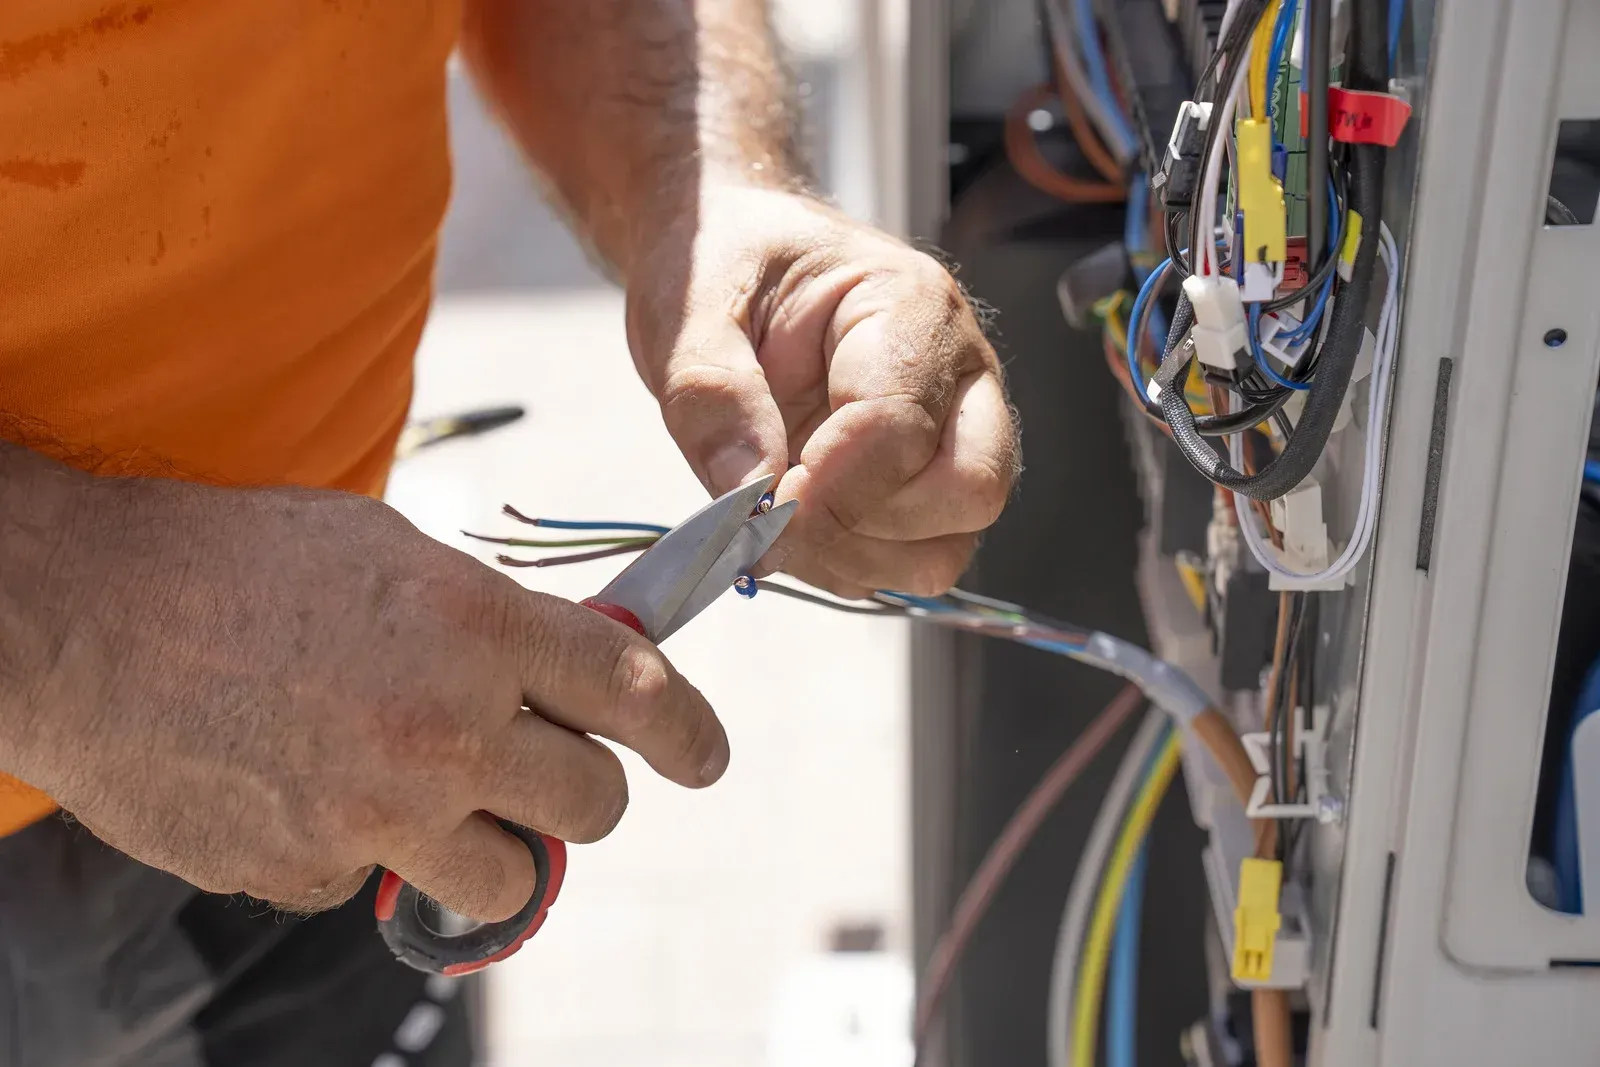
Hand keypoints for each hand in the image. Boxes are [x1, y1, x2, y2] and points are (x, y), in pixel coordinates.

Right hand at [0, 462, 725, 920]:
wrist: (81, 617)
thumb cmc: (236, 562)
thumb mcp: (391, 553)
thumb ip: (491, 620)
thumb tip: (567, 670)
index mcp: (477, 629)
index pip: (637, 694)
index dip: (690, 733)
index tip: (704, 758)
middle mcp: (445, 730)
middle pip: (592, 807)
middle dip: (580, 792)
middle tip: (544, 770)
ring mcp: (379, 814)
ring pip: (511, 878)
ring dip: (492, 845)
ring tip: (430, 793)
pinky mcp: (312, 872)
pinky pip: (384, 885)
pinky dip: (370, 850)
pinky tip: (311, 786)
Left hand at [625, 184, 1019, 597]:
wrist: (729, 257)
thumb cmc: (722, 261)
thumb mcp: (690, 306)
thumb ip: (712, 396)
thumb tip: (749, 499)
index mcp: (910, 305)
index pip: (901, 427)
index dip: (827, 490)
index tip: (754, 509)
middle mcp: (956, 373)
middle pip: (969, 490)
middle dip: (864, 526)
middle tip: (772, 514)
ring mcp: (950, 433)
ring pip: (948, 542)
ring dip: (854, 557)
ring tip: (773, 516)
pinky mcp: (923, 484)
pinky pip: (911, 561)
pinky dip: (847, 566)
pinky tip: (792, 522)